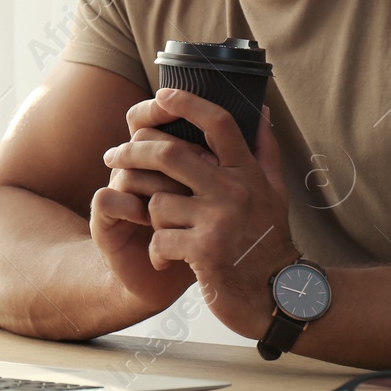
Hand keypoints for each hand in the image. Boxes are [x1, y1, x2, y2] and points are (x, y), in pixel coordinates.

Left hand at [102, 88, 297, 337]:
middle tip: (112, 157)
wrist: (278, 296)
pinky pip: (159, 239)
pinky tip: (166, 259)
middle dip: (133, 152)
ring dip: (152, 219)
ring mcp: (219, 220)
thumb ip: (264, 149)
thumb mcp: (274, 192)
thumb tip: (260, 109)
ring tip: (163, 232)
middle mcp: (234, 190)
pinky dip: (156, 251)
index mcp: (247, 172)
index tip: (162, 95)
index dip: (188, 103)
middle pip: (170, 154)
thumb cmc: (269, 240)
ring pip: (158, 202)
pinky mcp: (204, 251)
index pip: (218, 123)